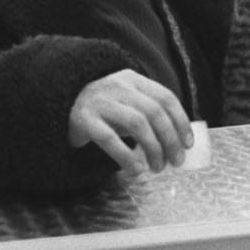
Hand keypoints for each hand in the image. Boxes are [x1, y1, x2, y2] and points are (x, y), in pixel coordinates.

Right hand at [68, 69, 191, 173]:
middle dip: (169, 139)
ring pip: (136, 123)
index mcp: (132, 79)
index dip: (180, 121)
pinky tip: (135, 170)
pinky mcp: (84, 120)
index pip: (165, 96)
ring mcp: (100, 101)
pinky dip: (126, 156)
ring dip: (152, 149)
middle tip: (175, 161)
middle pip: (153, 111)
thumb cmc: (104, 110)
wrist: (61, 104)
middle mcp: (117, 86)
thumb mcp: (127, 103)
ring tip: (157, 168)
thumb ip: (149, 114)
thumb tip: (178, 142)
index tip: (188, 144)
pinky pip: (110, 139)